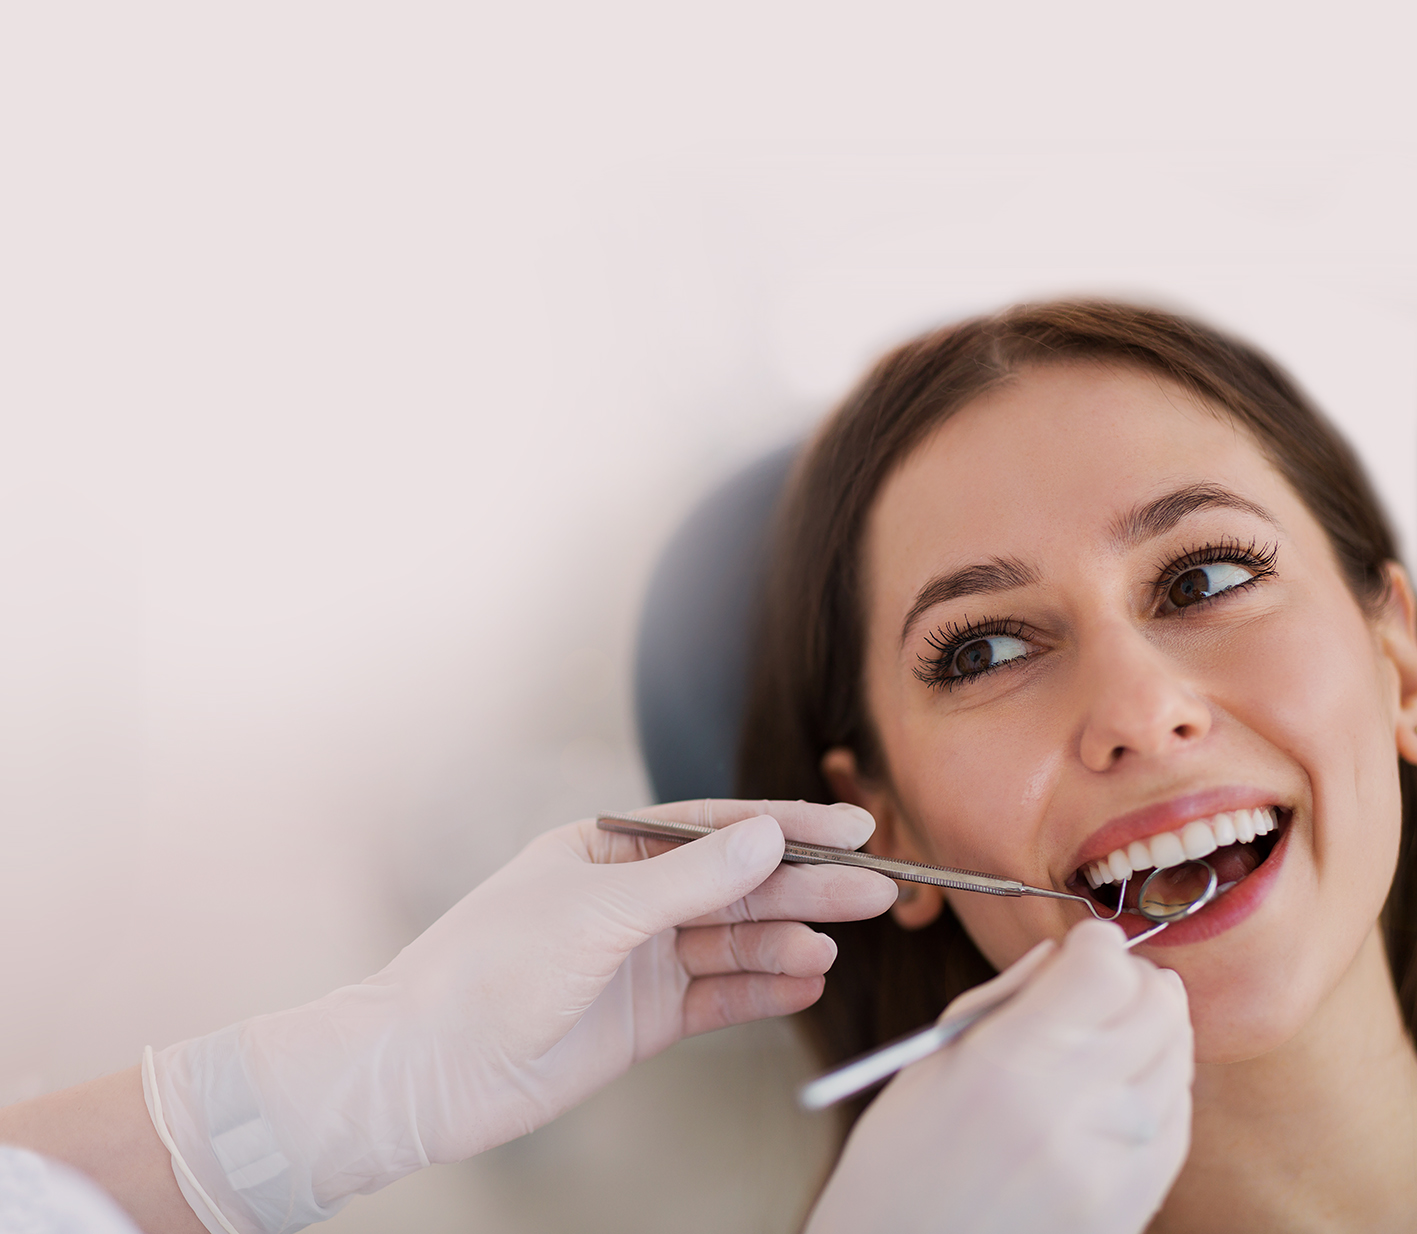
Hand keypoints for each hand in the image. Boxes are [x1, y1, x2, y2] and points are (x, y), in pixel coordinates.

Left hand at [146, 800, 895, 1233]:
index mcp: (609, 849)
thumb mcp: (596, 912)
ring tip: (840, 942)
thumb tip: (766, 838)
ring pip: (732, 943)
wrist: (424, 1069)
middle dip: (805, 886)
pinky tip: (806, 981)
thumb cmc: (488, 968)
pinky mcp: (643, 1019)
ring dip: (788, 941)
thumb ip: (690, 879)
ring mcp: (638, 960)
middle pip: (735, 886)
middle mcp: (629, 900)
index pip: (715, 828)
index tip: (852, 826)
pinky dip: (761, 991)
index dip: (786, 827)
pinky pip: (717, 998)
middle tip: (877, 889)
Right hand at [805, 920, 1193, 1233]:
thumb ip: (1003, 1000)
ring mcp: (1112, 1166)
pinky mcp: (1132, 1208)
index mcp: (1007, 1064)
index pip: (1103, 970)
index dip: (1095, 942)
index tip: (1081, 943)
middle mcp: (1071, 1111)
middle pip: (1155, 1007)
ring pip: (1177, 1060)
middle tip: (1103, 978)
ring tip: (1112, 1029)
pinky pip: (1177, 1122)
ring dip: (1154, 1027)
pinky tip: (1123, 1083)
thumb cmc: (898, 1165)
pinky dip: (1162, 1086)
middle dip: (1133, 976)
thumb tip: (1061, 956)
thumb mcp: (931, 1062)